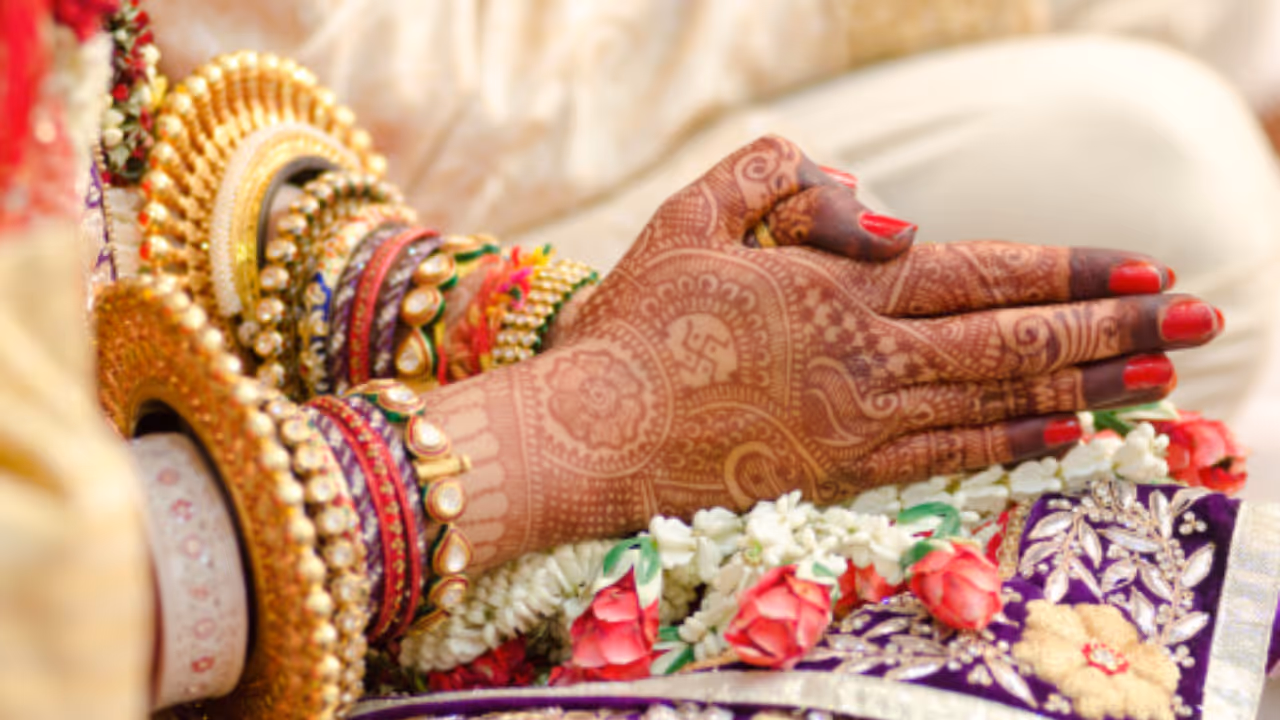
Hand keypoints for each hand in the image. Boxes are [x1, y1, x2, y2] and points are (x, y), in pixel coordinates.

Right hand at [431, 136, 1219, 567]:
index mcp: (836, 286)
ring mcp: (859, 420)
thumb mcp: (695, 213)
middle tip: (1201, 321)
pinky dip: (1016, 442)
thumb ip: (787, 177)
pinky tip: (1069, 434)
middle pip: (1015, 337)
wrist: (593, 431)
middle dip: (1116, 328)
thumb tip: (891, 216)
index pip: (982, 271)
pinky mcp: (842, 472)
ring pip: (997, 398)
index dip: (1072, 269)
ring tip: (1162, 380)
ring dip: (1089, 387)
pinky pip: (950, 455)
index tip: (1146, 268)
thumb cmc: (637, 322)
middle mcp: (866, 355)